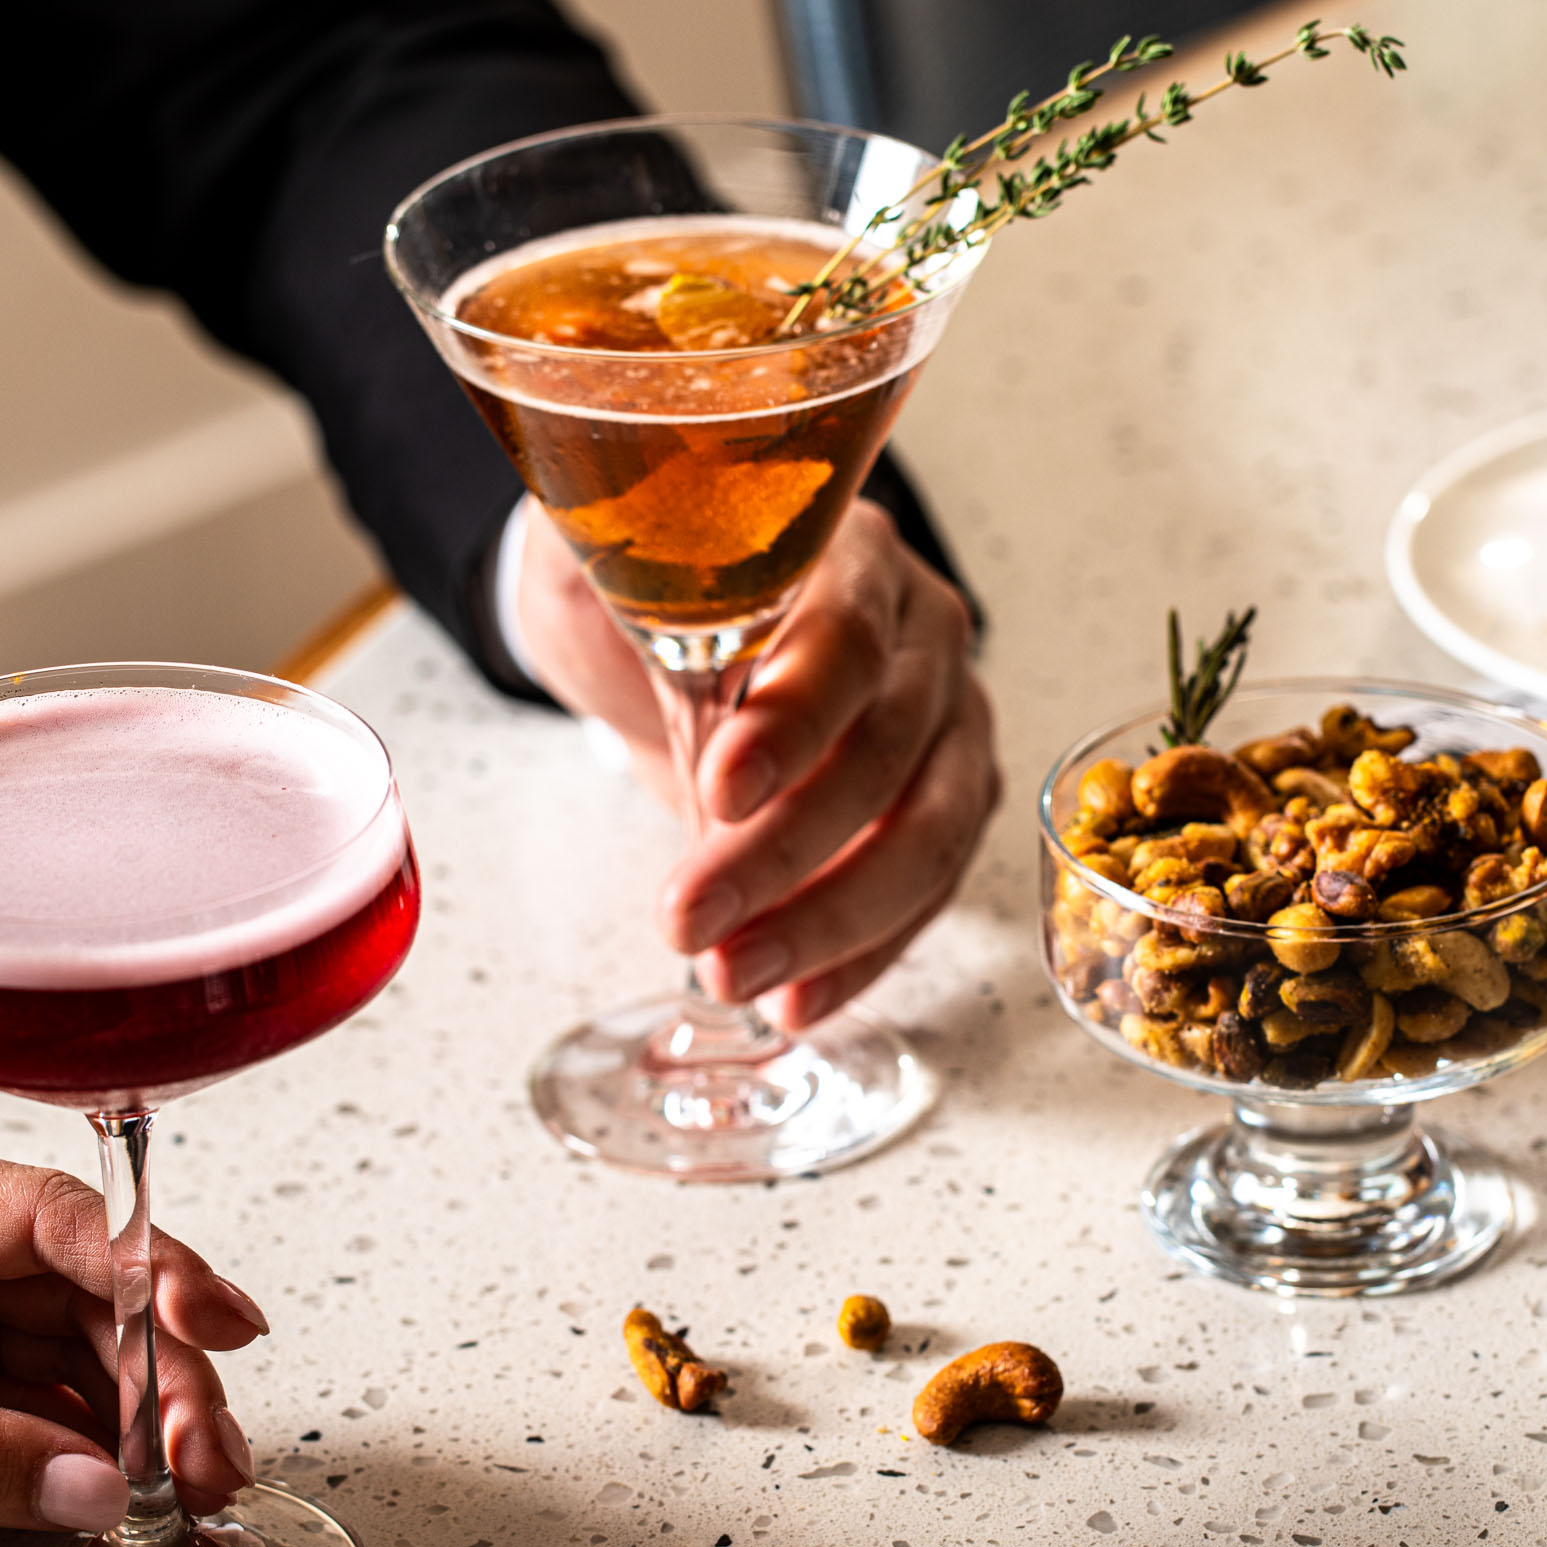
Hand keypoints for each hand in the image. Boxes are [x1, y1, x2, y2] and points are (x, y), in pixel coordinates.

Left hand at [517, 495, 998, 1027]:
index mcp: (850, 555)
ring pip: (926, 837)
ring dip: (829, 924)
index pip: (845, 640)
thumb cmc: (648, 587)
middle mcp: (923, 635)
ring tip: (731, 976)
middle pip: (882, 753)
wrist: (677, 629)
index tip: (719, 788)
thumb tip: (597, 556)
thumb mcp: (603, 549)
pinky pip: (925, 894)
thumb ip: (603, 545)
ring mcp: (949, 724)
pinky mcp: (948, 802)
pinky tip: (793, 1001)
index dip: (793, 721)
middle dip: (784, 853)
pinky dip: (859, 957)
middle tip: (686, 918)